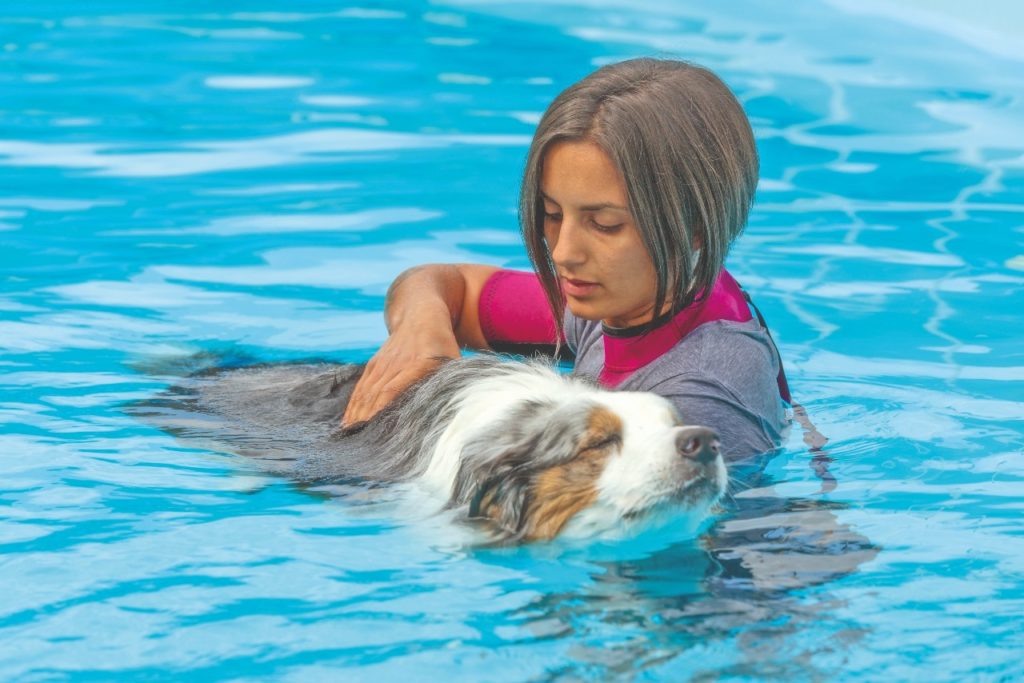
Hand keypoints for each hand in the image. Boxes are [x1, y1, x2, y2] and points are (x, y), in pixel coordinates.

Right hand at [341, 323, 459, 426]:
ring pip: (366, 391)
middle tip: (361, 444)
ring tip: (351, 437)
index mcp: (419, 363)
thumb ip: (455, 384)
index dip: (381, 409)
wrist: (421, 315)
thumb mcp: (454, 360)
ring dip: (357, 415)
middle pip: (376, 394)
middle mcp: (396, 363)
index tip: (375, 429)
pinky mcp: (374, 364)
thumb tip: (462, 413)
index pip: (394, 389)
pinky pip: (362, 386)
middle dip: (366, 419)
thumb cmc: (443, 345)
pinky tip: (348, 421)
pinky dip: (354, 404)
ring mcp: (383, 363)